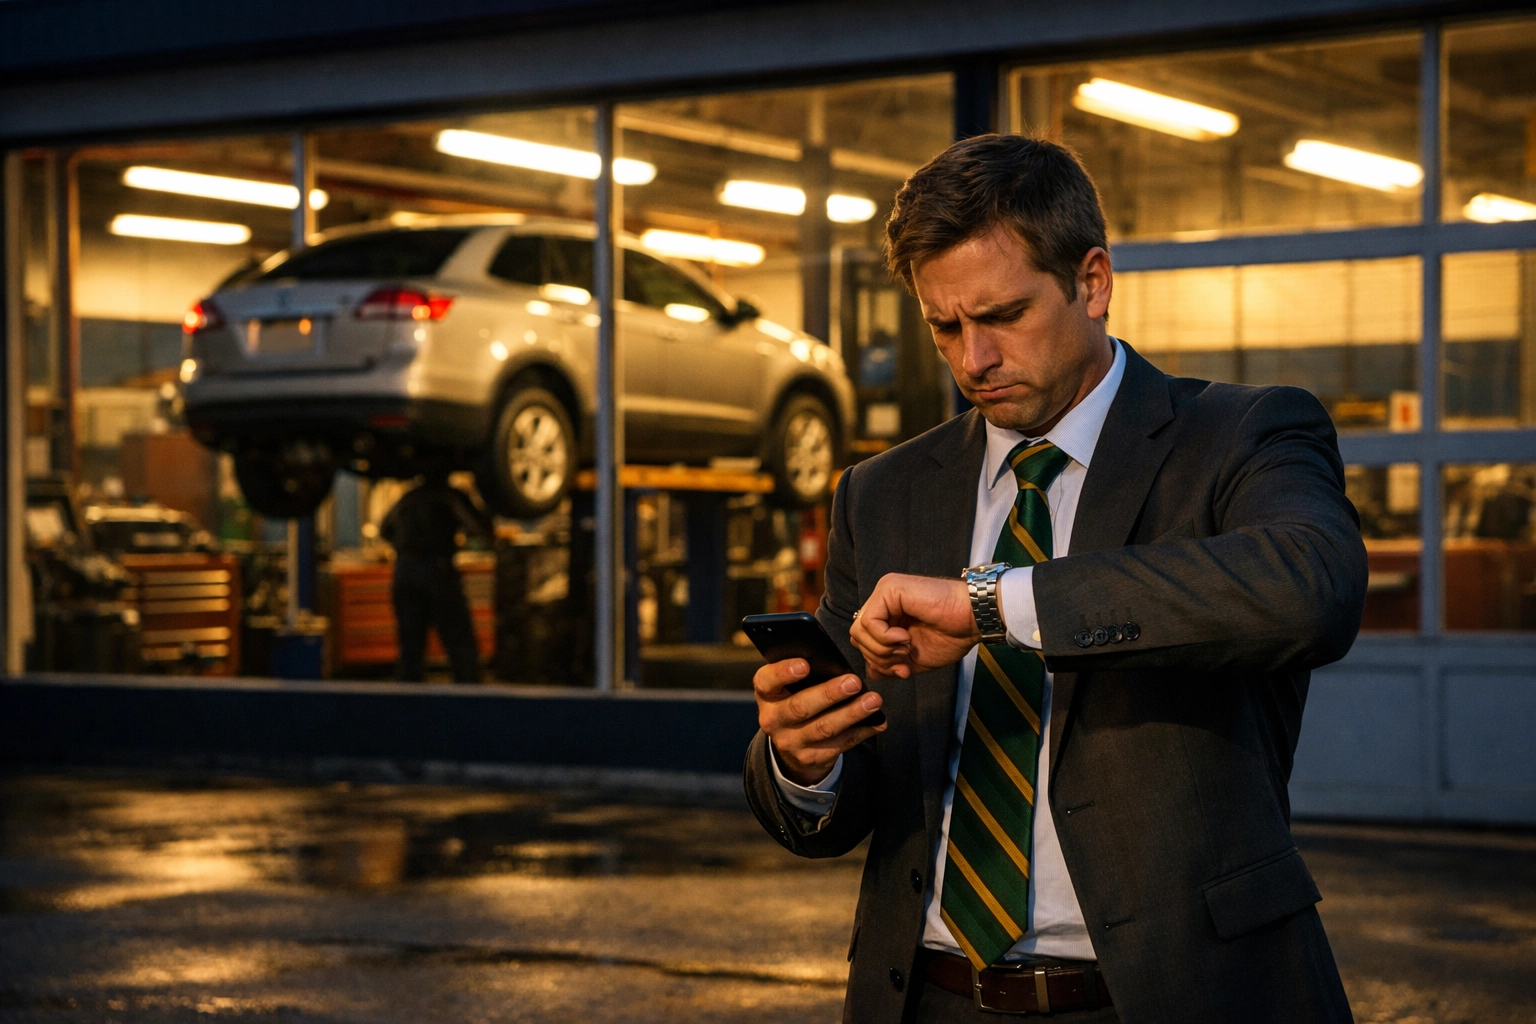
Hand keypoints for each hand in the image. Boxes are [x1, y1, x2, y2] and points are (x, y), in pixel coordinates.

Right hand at [754, 658, 885, 786]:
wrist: (791, 743)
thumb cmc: (796, 698)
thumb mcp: (790, 686)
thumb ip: (805, 673)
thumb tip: (835, 660)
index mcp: (767, 694)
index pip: (767, 681)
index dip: (784, 672)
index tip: (805, 664)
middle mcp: (773, 719)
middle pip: (800, 707)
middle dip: (829, 694)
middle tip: (854, 682)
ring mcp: (791, 742)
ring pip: (823, 728)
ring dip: (851, 714)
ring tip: (873, 701)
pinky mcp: (810, 758)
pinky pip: (839, 744)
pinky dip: (861, 732)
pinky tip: (877, 722)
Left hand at [850, 573, 979, 678]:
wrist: (973, 620)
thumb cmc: (951, 635)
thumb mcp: (913, 658)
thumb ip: (890, 663)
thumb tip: (871, 672)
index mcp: (889, 614)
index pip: (864, 642)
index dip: (880, 661)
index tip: (904, 670)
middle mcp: (883, 601)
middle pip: (858, 637)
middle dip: (879, 658)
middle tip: (904, 661)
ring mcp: (885, 592)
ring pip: (859, 631)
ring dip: (882, 649)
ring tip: (906, 647)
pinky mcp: (889, 589)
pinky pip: (869, 622)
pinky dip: (884, 638)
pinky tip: (905, 637)